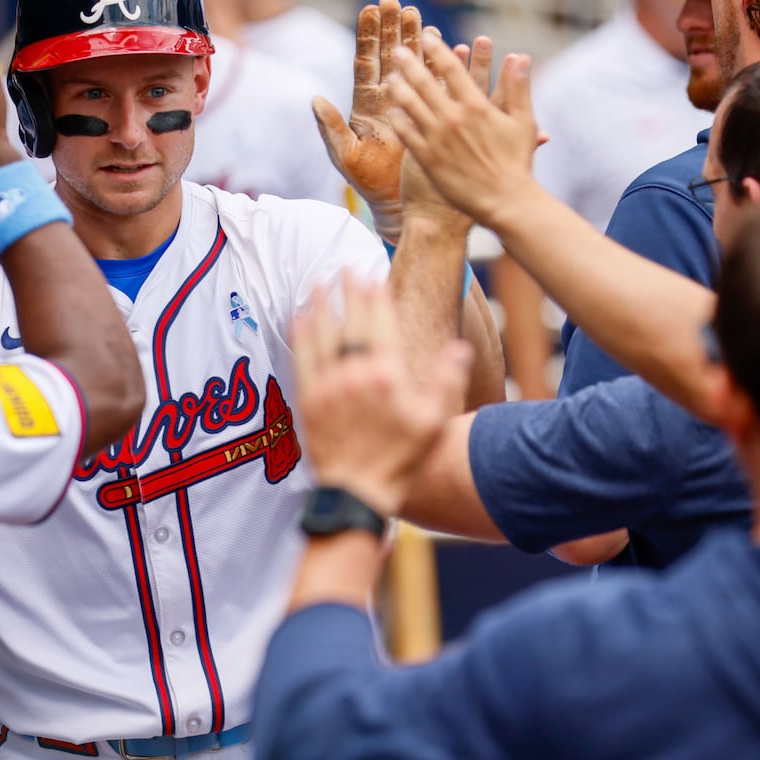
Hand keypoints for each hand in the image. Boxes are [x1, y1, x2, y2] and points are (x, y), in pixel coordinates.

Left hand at [291, 274, 472, 516]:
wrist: (357, 493)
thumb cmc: (399, 461)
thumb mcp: (432, 423)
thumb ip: (444, 381)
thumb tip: (460, 348)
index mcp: (388, 376)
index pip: (380, 325)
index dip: (375, 296)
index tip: (370, 274)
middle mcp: (355, 375)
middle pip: (351, 323)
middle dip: (349, 292)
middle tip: (344, 267)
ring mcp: (328, 386)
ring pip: (322, 335)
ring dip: (322, 306)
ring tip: (320, 282)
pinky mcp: (308, 401)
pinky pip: (302, 359)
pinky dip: (301, 336)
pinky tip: (299, 318)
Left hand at [313, 0, 421, 239]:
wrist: (396, 200)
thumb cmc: (368, 181)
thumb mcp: (345, 155)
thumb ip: (331, 128)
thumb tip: (315, 100)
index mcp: (366, 104)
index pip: (365, 62)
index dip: (368, 36)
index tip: (370, 9)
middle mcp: (387, 99)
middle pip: (388, 55)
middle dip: (390, 28)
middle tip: (393, 0)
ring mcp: (411, 104)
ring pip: (413, 64)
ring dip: (415, 38)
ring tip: (416, 13)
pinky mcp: (431, 113)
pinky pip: (438, 84)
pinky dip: (443, 65)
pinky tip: (449, 44)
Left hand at [386, 34, 538, 227]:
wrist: (505, 201)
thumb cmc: (517, 163)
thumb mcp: (524, 122)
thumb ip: (519, 88)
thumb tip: (521, 56)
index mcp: (477, 106)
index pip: (453, 70)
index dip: (438, 51)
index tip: (428, 37)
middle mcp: (454, 119)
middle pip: (425, 84)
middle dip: (410, 64)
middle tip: (397, 49)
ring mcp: (438, 139)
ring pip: (411, 107)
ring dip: (399, 89)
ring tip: (389, 78)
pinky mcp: (428, 159)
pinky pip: (408, 135)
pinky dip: (399, 121)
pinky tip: (392, 111)